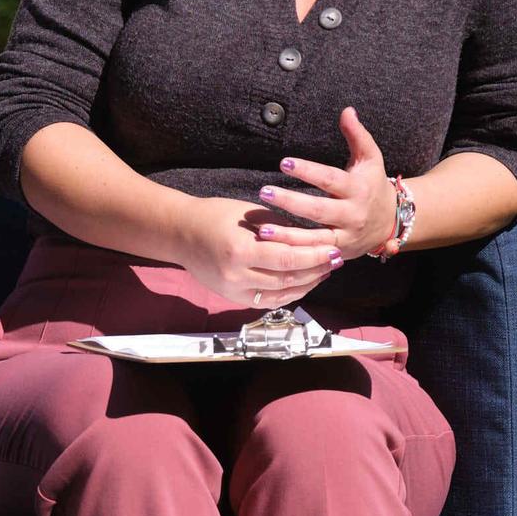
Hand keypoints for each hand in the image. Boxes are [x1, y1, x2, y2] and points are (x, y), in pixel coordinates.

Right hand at [176, 196, 344, 308]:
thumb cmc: (214, 215)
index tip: (335, 251)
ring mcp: (233, 290)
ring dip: (306, 285)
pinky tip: (303, 284)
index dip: (314, 257)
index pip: (287, 259)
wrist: (180, 233)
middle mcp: (236, 275)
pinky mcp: (232, 297)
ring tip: (324, 272)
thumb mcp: (250, 214)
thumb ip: (280, 229)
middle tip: (336, 261)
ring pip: (280, 295)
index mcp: (240, 251)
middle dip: (315, 271)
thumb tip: (311, 239)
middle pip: (287, 280)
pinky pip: (266, 301)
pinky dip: (288, 294)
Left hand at [253, 107, 398, 259]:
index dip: (308, 171)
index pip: (330, 179)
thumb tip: (346, 110)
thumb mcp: (371, 158)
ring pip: (314, 238)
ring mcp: (345, 236)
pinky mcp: (339, 253)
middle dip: (291, 202)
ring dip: (287, 235)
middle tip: (265, 192)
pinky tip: (272, 247)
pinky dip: (294, 253)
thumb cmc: (373, 184)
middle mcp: (352, 214)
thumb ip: (357, 135)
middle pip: (319, 210)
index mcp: (357, 189)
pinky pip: (314, 254)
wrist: (392, 222)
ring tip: (262, 229)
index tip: (284, 162)